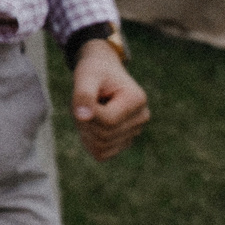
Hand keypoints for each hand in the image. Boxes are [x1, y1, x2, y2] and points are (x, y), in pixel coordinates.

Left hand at [70, 43, 149, 160]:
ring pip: (101, 146)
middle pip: (104, 135)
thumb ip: (83, 95)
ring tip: (87, 111)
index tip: (82, 95)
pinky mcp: (125, 141)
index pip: (108, 120)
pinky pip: (102, 153)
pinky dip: (89, 141)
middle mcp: (141, 117)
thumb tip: (82, 117)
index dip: (87, 112)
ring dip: (85, 130)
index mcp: (137, 100)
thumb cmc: (94, 71)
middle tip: (82, 102)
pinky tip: (90, 124)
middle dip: (84, 121)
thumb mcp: (85, 76)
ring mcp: (135, 131)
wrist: (102, 71)